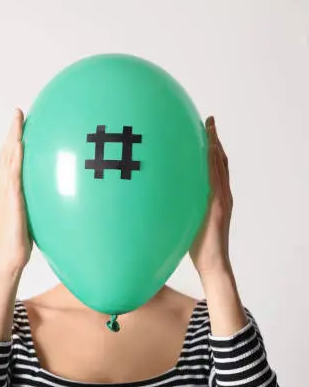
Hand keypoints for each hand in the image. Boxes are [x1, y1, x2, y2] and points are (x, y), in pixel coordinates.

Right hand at [0, 108, 32, 272]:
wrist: (11, 255)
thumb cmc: (22, 239)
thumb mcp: (32, 214)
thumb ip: (39, 200)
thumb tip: (56, 193)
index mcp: (8, 189)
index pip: (11, 159)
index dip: (14, 140)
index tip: (21, 124)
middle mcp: (4, 186)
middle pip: (7, 152)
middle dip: (12, 131)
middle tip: (18, 112)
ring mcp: (6, 191)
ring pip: (8, 157)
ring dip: (13, 136)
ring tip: (18, 118)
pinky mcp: (11, 198)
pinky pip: (14, 173)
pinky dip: (16, 156)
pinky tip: (22, 143)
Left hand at [189, 116, 232, 276]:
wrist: (213, 266)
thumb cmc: (198, 247)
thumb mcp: (187, 221)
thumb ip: (182, 207)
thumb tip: (165, 197)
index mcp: (215, 198)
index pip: (215, 168)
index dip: (211, 148)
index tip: (204, 130)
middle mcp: (222, 196)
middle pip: (220, 162)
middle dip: (215, 140)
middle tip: (208, 120)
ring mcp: (221, 201)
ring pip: (220, 168)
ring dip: (215, 146)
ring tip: (209, 128)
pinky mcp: (217, 208)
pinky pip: (216, 182)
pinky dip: (213, 166)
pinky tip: (207, 152)